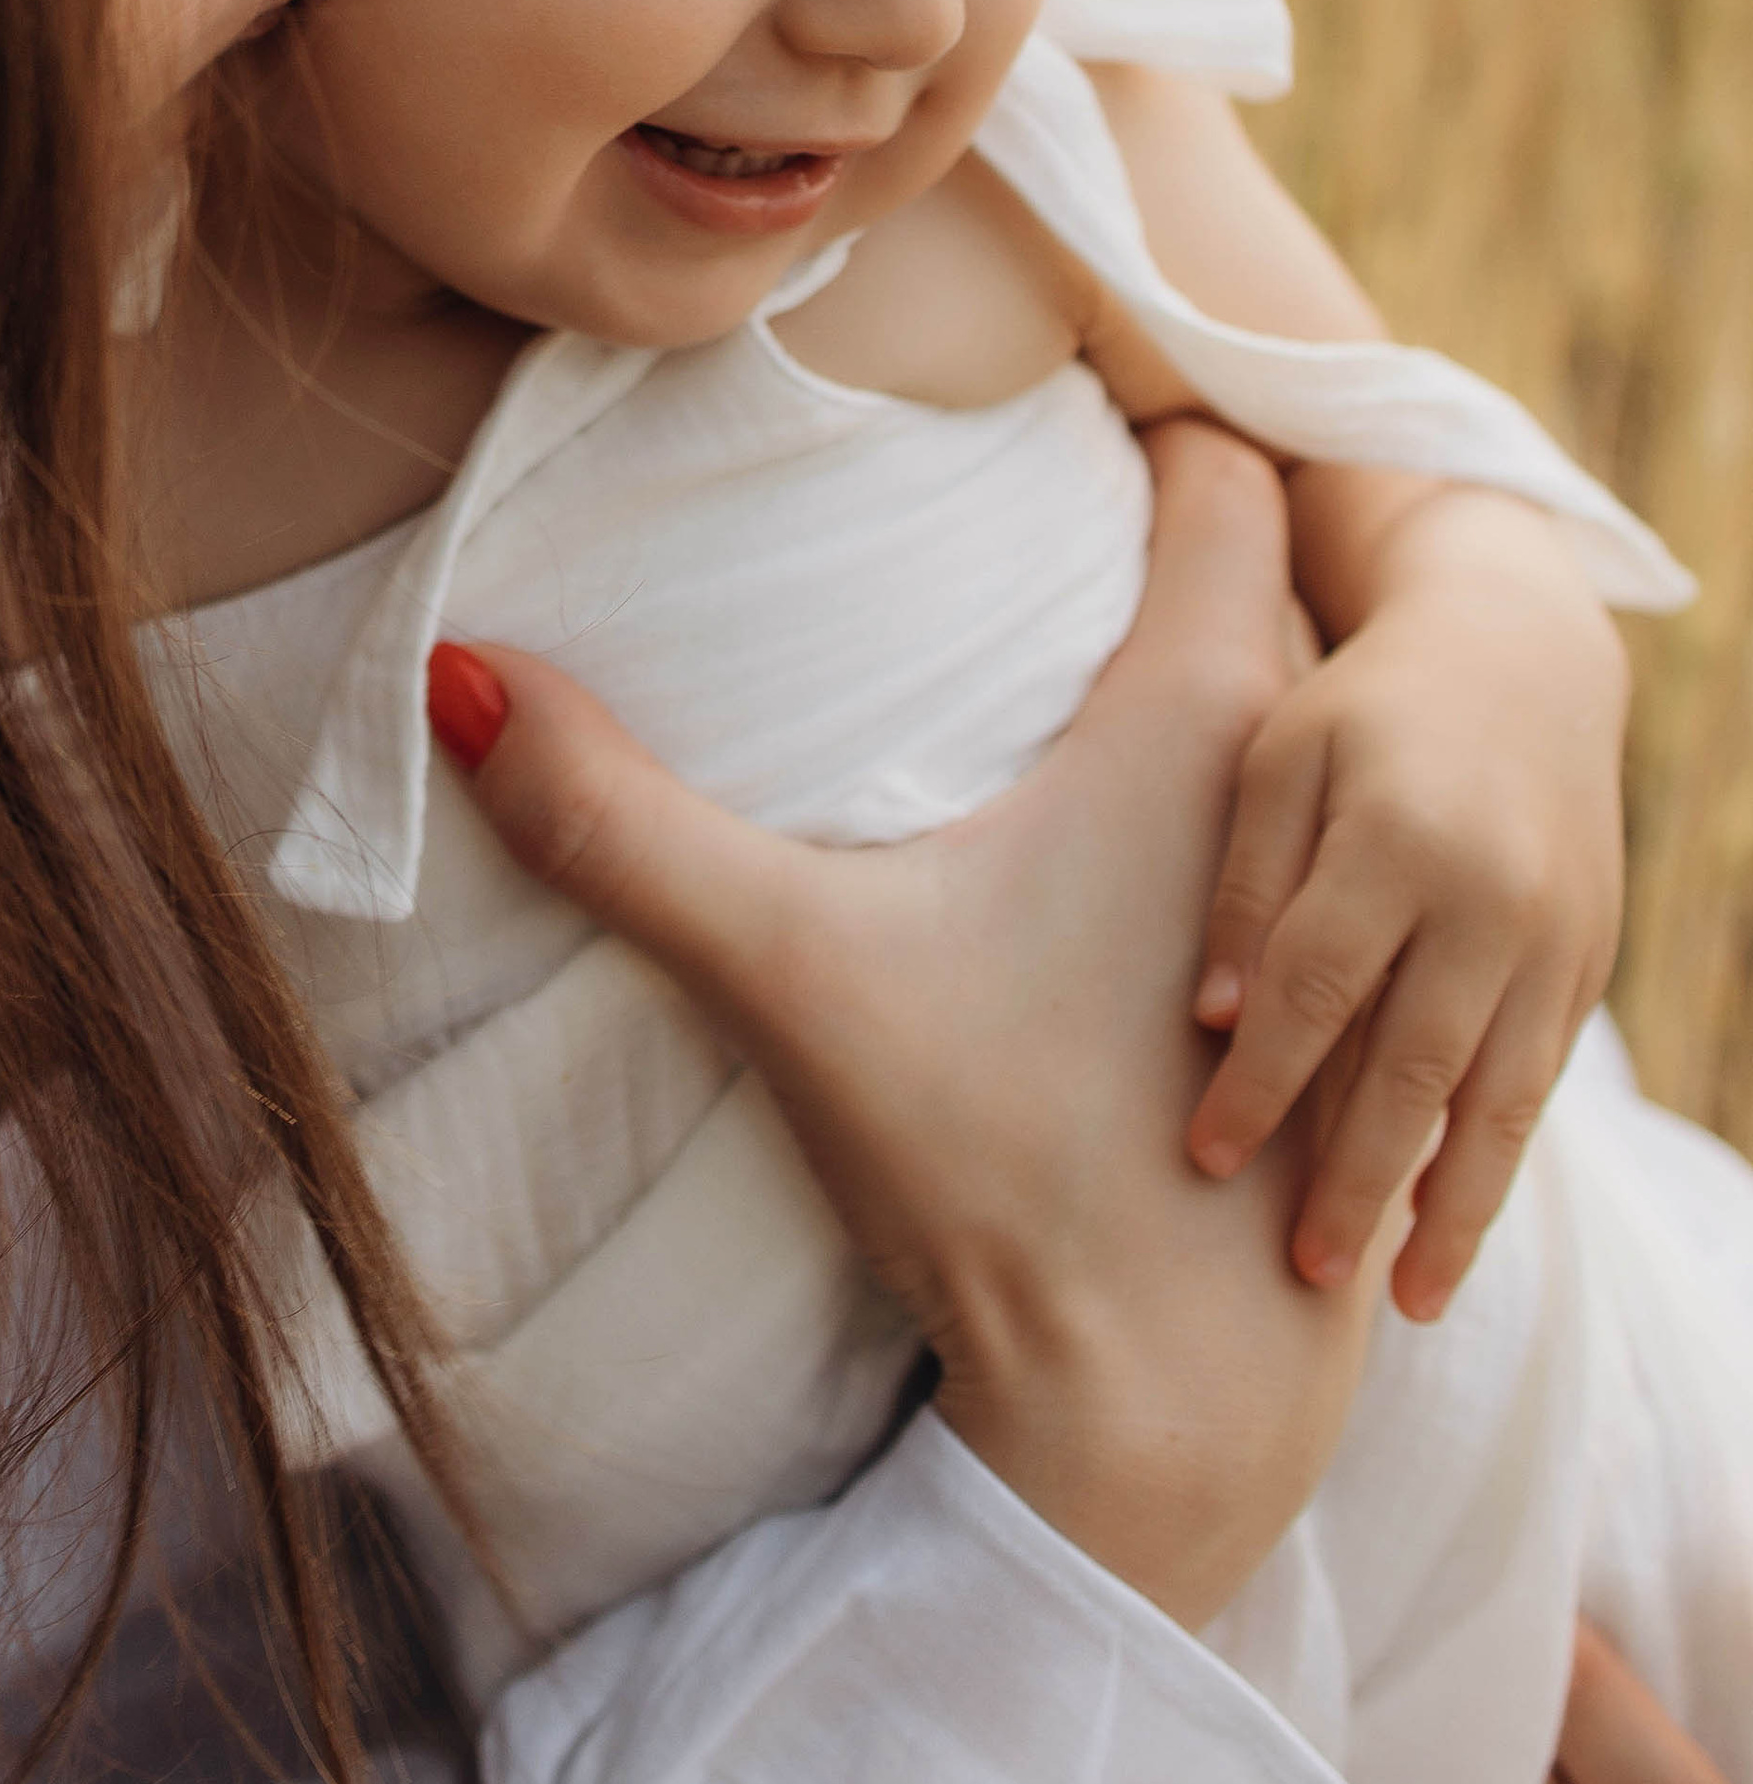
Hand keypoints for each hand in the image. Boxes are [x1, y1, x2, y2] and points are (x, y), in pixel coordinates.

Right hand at [428, 420, 1403, 1630]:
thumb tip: (456, 676)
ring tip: (1072, 631)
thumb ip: (616, 821)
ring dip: (1221, 657)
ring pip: (1302, 709)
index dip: (1154, 405)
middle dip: (1176, 513)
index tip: (1055, 378)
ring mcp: (1326, 901)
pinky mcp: (1321, 1002)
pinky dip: (1246, 789)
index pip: (1225, 471)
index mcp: (1201, 716)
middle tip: (1038, 476)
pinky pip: (1304, 831)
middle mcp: (1301, 786)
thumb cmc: (1007, 1160)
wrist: (1170, 1406)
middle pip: (1270, 573)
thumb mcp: (788, 970)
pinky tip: (1119, 836)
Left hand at [1187, 488, 1628, 1321]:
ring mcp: (1558, 935)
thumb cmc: (1361, 711)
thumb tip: (1216, 1023)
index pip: (1317, 988)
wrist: (1518, 657)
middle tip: (1306, 1274)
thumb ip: (1247, 885)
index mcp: (1398, 836)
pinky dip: (1495, 1155)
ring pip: (1503, 1098)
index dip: (1259, 1082)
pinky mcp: (1590, 959)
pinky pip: (1539, 1078)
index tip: (1203, 1159)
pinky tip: (1450, 1220)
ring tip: (1405, 1301)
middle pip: (1418, 1065)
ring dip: (1454, 1208)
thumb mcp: (1279, 758)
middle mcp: (1493, 897)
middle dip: (1359, 1179)